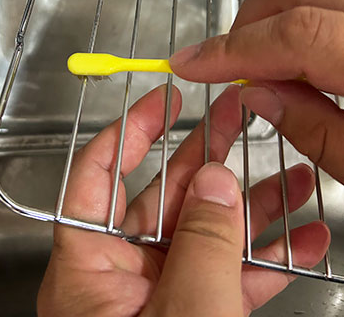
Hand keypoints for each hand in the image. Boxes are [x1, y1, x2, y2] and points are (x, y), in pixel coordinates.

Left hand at [38, 84, 327, 315]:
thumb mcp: (185, 315)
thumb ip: (200, 244)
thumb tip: (214, 179)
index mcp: (89, 271)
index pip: (96, 177)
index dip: (129, 130)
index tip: (163, 98)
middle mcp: (120, 279)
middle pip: (164, 198)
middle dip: (209, 157)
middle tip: (241, 119)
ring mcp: (160, 302)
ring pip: (206, 236)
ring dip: (253, 208)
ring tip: (294, 177)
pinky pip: (228, 280)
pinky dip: (265, 260)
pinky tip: (304, 242)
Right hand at [170, 0, 343, 182]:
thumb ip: (317, 129)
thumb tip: (255, 93)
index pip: (294, 34)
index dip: (232, 50)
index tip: (188, 65)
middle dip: (246, 22)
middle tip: (231, 67)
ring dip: (274, 17)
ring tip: (268, 68)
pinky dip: (303, 15)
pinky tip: (306, 59)